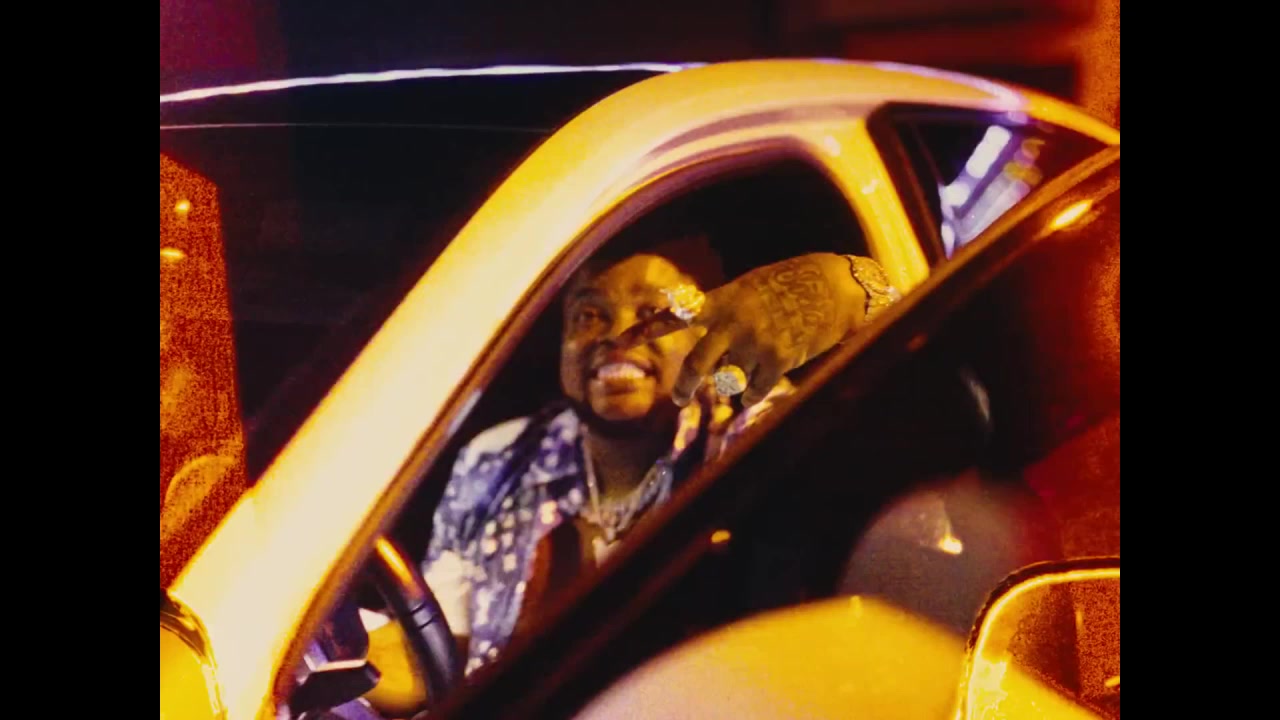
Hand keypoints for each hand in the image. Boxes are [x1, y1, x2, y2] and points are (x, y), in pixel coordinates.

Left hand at [617, 253, 871, 406]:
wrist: (833, 287)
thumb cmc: (790, 285)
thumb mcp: (749, 288)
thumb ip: (724, 313)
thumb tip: (707, 347)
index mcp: (721, 301)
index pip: (673, 318)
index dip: (643, 332)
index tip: (615, 345)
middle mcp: (732, 323)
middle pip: (697, 365)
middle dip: (685, 386)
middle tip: (678, 397)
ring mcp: (754, 343)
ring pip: (729, 379)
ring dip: (736, 380)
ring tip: (751, 367)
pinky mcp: (777, 361)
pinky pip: (753, 391)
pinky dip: (755, 391)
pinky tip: (767, 378)